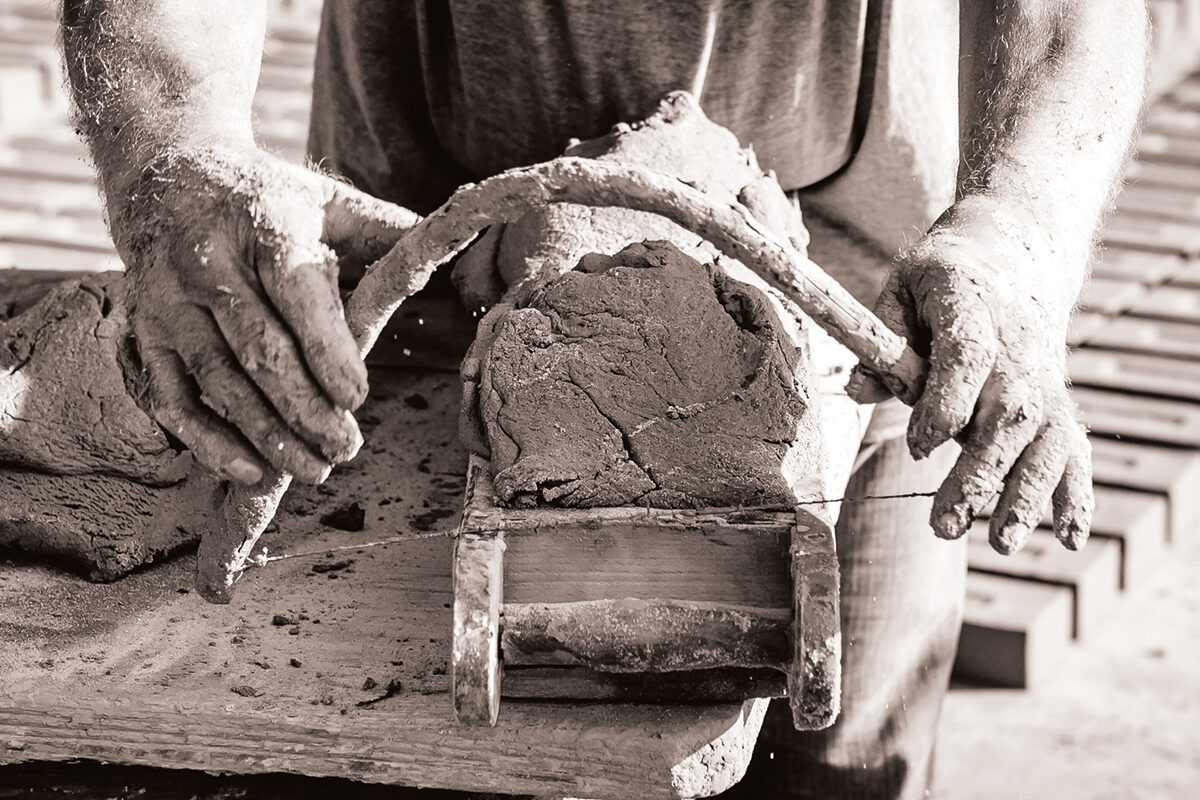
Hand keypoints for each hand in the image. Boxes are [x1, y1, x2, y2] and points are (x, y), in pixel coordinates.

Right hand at [111, 146, 415, 484]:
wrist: (167, 174)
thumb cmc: (269, 201)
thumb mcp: (328, 200)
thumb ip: (387, 233)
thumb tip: (455, 257)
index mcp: (266, 225)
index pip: (295, 295)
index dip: (326, 349)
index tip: (357, 399)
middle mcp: (209, 263)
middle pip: (257, 348)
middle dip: (303, 407)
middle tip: (346, 450)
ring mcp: (170, 302)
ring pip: (218, 380)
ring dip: (265, 434)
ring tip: (314, 470)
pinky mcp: (145, 333)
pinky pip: (172, 398)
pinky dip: (208, 441)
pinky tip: (251, 472)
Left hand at [849, 199, 1093, 553]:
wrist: (1015, 255)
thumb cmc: (943, 276)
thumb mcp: (900, 286)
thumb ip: (878, 339)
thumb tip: (855, 389)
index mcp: (973, 308)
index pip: (968, 359)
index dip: (947, 405)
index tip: (920, 446)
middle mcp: (1018, 350)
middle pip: (1008, 416)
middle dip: (980, 474)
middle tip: (945, 524)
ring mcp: (1044, 380)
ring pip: (1046, 442)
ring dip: (1028, 496)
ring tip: (999, 542)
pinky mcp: (1058, 403)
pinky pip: (1072, 451)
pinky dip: (1074, 494)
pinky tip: (1065, 539)